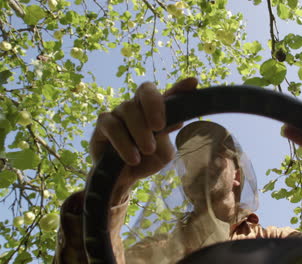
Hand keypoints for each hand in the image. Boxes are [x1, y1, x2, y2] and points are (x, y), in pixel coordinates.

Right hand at [89, 78, 197, 203]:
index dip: (180, 87)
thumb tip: (177, 120)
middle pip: (145, 90)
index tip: (193, 82)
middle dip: (154, 105)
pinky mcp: (103, 124)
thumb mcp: (164, 151)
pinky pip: (112, 125)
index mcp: (157, 110)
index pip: (170, 94)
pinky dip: (123, 142)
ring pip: (128, 109)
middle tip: (159, 127)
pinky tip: (133, 158)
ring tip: (147, 150)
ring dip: (140, 131)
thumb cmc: (147, 161)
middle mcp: (138, 106)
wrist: (124, 179)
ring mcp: (119, 112)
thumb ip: (167, 134)